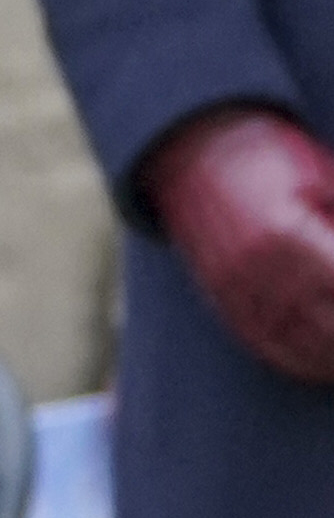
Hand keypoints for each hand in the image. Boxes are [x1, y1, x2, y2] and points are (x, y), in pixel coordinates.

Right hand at [137, 102, 333, 386]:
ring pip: (301, 344)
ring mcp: (236, 290)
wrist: (198, 151)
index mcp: (286, 234)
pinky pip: (266, 346)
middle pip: (329, 325)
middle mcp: (258, 270)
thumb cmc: (273, 156)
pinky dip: (301, 362)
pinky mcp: (223, 301)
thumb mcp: (326, 178)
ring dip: (332, 357)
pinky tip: (325, 367)